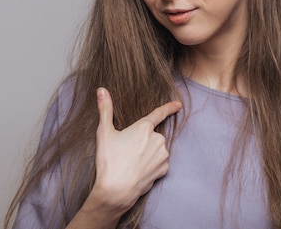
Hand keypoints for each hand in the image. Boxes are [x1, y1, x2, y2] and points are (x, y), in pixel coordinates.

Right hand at [91, 86, 181, 213]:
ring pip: (156, 149)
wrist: (116, 190)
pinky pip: (159, 163)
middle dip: (142, 140)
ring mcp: (162, 155)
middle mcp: (157, 139)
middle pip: (151, 135)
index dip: (169, 108)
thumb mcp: (104, 132)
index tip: (178, 104)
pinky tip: (139, 170)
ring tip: (131, 162)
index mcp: (144, 127)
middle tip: (127, 150)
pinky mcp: (164, 170)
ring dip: (147, 153)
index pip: (159, 114)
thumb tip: (101, 90)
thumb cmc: (109, 160)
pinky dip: (151, 165)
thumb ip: (105, 109)